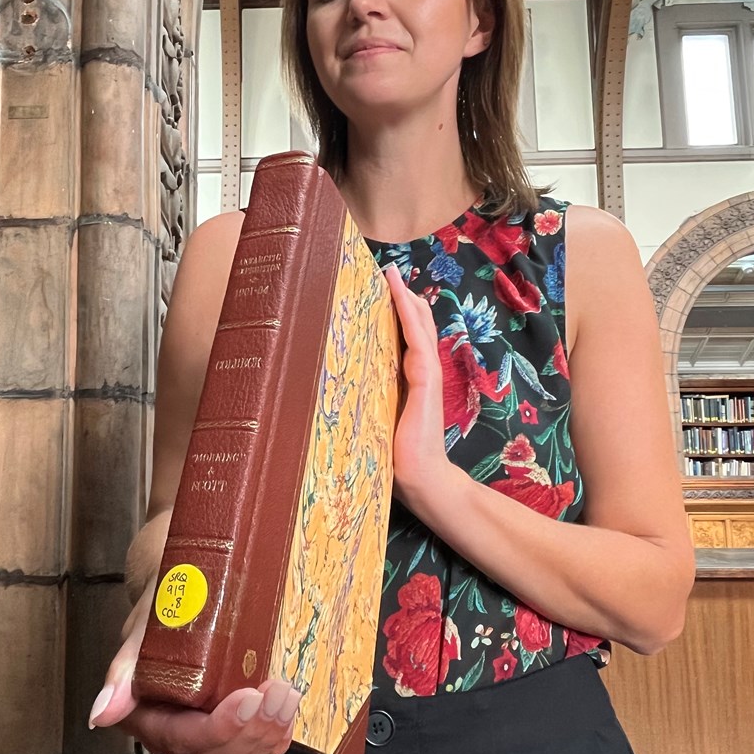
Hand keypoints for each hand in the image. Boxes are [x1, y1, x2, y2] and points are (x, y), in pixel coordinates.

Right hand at [89, 584, 301, 753]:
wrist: (182, 584)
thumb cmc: (160, 603)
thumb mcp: (142, 626)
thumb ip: (123, 669)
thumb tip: (101, 713)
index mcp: (144, 712)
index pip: (181, 738)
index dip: (217, 728)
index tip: (246, 699)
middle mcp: (173, 726)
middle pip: (212, 752)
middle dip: (250, 730)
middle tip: (275, 695)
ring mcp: (202, 725)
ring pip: (236, 752)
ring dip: (268, 731)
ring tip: (286, 695)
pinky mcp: (228, 718)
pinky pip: (252, 744)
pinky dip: (274, 734)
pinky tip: (287, 711)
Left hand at [384, 264, 455, 501]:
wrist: (421, 482)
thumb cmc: (394, 459)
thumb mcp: (373, 423)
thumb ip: (363, 405)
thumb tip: (327, 398)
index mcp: (409, 383)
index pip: (404, 341)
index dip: (396, 316)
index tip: (381, 292)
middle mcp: (420, 375)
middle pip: (414, 328)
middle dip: (403, 300)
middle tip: (387, 272)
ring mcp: (426, 377)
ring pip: (418, 328)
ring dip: (406, 300)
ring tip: (393, 275)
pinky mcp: (425, 384)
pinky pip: (418, 342)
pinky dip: (411, 317)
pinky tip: (404, 298)